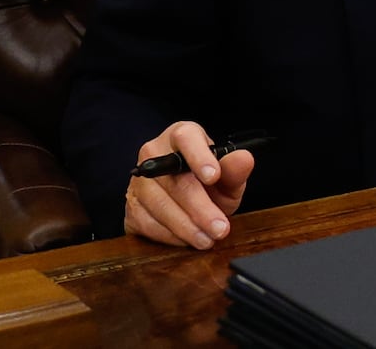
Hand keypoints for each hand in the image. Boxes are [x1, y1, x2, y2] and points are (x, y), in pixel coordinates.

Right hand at [123, 120, 253, 249]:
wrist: (187, 199)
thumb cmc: (209, 182)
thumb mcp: (228, 177)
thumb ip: (235, 170)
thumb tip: (244, 158)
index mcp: (182, 136)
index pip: (186, 138)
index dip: (199, 157)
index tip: (214, 176)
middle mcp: (154, 153)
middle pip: (175, 181)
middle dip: (200, 208)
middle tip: (220, 227)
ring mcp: (139, 180)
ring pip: (159, 205)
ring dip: (186, 227)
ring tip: (207, 239)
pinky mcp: (131, 206)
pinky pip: (147, 223)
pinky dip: (169, 235)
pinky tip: (187, 239)